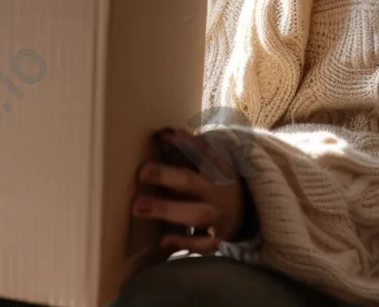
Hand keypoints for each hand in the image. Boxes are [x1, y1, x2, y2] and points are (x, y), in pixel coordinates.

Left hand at [132, 128, 244, 253]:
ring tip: (137, 207)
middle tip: (141, 173)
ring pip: (196, 213)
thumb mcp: (202, 163)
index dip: (184, 143)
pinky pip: (203, 244)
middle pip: (190, 181)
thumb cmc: (209, 179)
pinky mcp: (215, 237)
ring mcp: (216, 214)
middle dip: (165, 176)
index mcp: (215, 166)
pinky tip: (164, 240)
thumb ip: (182, 150)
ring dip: (166, 209)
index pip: (202, 151)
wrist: (241, 210)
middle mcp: (216, 189)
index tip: (163, 136)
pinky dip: (185, 242)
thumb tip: (160, 135)